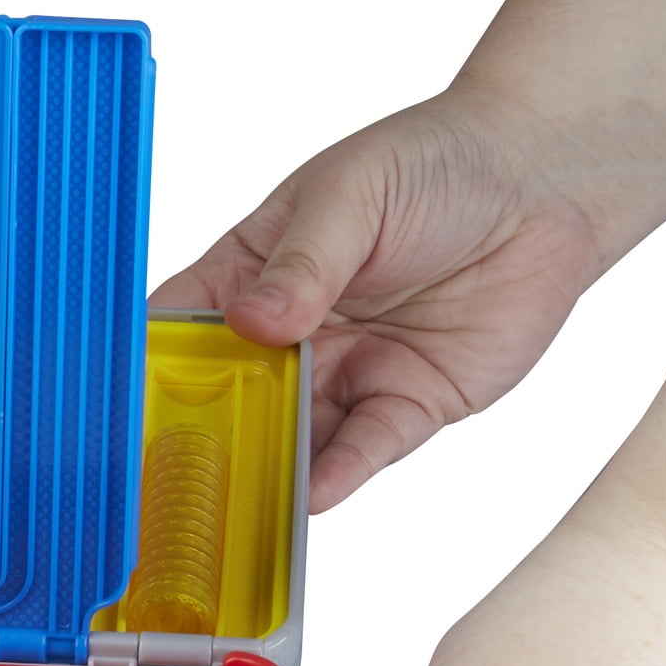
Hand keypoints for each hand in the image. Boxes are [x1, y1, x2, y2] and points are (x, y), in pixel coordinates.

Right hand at [155, 85, 665, 511]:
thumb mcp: (352, 195)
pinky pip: (365, 447)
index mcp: (250, 275)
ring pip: (292, 435)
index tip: (118, 405)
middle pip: (228, 398)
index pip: (182, 328)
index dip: (148, 367)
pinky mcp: (405, 404)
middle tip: (168, 479)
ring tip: (235, 502)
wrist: (547, 179)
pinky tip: (313, 493)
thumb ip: (304, 263)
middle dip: (201, 438)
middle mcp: (287, 335)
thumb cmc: (435, 163)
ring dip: (266, 469)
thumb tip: (258, 321)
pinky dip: (338, 472)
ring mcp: (344, 374)